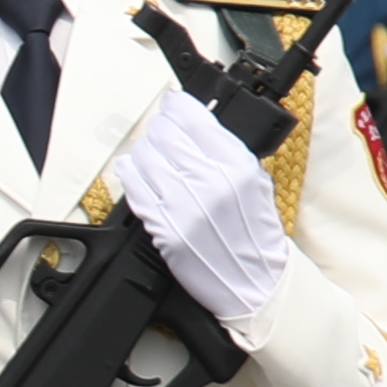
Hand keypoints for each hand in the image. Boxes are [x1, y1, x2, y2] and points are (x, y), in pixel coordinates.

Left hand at [110, 89, 291, 340]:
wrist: (254, 281)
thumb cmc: (255, 234)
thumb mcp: (255, 181)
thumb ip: (225, 150)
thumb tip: (194, 120)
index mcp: (236, 165)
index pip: (192, 117)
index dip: (176, 106)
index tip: (172, 105)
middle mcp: (209, 180)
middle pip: (164, 133)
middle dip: (159, 128)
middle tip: (161, 132)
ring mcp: (184, 204)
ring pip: (144, 156)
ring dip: (143, 151)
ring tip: (150, 155)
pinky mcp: (164, 227)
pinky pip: (134, 188)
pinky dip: (130, 174)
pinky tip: (134, 171)